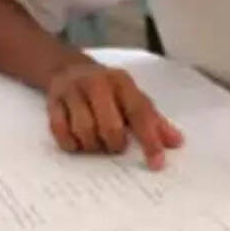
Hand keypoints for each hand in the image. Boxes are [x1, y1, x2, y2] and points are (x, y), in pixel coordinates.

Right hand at [45, 63, 184, 169]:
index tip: (156, 163)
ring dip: (93, 145)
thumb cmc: (107, 89)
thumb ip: (153, 120)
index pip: (140, 113)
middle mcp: (97, 83)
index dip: (149, 140)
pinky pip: (60, 131)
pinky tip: (78, 142)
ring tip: (97, 143)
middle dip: (115, 144)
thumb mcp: (132, 97)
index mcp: (122, 82)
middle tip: (116, 146)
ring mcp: (72, 91)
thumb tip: (176, 142)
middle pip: (110, 126)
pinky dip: (71, 143)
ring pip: (84, 130)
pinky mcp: (53, 102)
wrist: (67, 68)